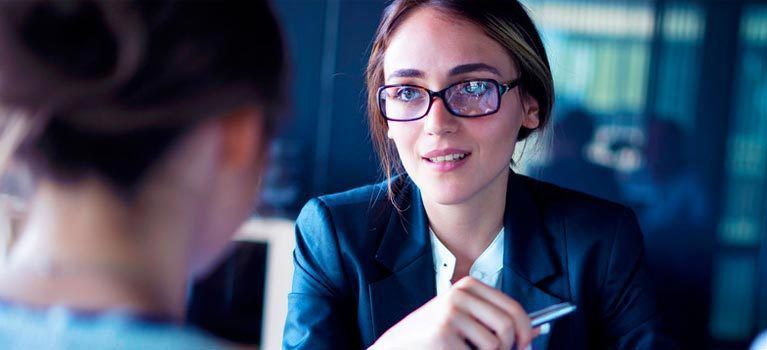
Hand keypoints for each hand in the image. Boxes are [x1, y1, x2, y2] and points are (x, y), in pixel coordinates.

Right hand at [369, 276, 539, 349]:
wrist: (396, 345)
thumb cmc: (432, 335)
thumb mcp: (464, 320)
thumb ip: (494, 322)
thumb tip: (535, 332)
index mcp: (467, 286)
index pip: (512, 306)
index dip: (526, 329)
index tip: (527, 344)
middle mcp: (459, 295)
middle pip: (507, 326)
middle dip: (511, 347)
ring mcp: (450, 314)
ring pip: (495, 345)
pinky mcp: (443, 335)